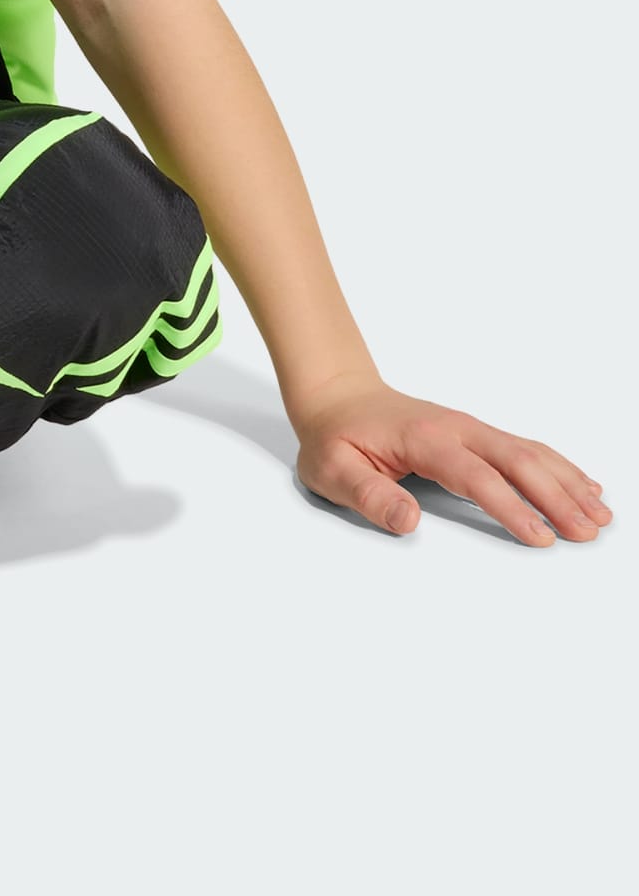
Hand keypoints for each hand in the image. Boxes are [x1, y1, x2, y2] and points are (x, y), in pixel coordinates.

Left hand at [288, 369, 612, 544]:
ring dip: (566, 482)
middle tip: (587, 532)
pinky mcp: (475, 434)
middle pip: (516, 460)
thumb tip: (409, 522)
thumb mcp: (332, 470)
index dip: (511, 507)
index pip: (476, 476)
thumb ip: (369, 496)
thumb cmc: (334, 436)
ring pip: (528, 452)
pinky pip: (523, 448)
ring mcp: (468, 428)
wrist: (336, 395)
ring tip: (600, 515)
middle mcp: (455, 428)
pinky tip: (583, 486)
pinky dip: (558, 467)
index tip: (541, 538)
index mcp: (424, 439)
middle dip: (556, 497)